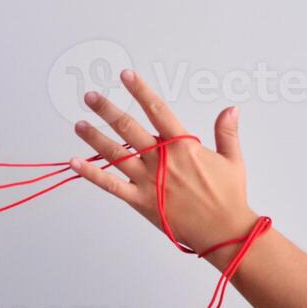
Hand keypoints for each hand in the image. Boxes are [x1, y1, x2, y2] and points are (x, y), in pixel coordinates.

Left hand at [70, 70, 257, 258]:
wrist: (225, 232)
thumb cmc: (229, 197)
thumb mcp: (232, 160)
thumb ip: (227, 132)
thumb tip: (230, 108)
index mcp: (183, 146)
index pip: (157, 110)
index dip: (140, 91)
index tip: (126, 75)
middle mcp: (162, 160)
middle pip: (129, 128)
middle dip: (108, 110)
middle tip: (90, 96)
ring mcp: (149, 181)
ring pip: (116, 154)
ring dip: (95, 137)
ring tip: (79, 124)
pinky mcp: (141, 201)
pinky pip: (111, 185)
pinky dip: (92, 174)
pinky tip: (75, 163)